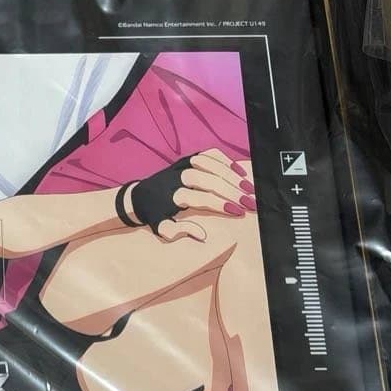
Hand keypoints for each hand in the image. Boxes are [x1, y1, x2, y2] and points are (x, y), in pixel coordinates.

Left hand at [128, 149, 255, 242]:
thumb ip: (178, 232)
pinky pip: (209, 154)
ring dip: (232, 176)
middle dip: (232, 191)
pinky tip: (240, 173)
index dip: (220, 204)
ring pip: (210, 164)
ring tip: (249, 188)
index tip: (239, 212)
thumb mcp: (161, 228)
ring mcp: (183, 165)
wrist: (139, 196)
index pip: (200, 198)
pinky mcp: (187, 158)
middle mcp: (177, 177)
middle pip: (208, 179)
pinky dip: (226, 161)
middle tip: (251, 202)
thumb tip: (202, 235)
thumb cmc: (154, 214)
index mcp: (171, 195)